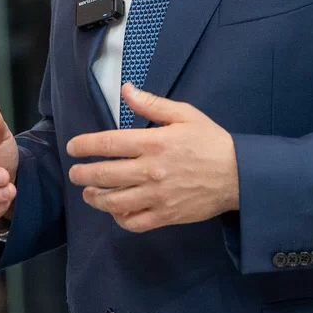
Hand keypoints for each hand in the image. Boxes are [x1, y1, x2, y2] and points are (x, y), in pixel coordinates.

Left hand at [65, 84, 239, 232]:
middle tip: (75, 173)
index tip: (72, 148)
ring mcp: (158, 196)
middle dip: (82, 175)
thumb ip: (152, 103)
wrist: (240, 175)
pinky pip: (134, 222)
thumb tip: (125, 89)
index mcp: (153, 143)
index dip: (83, 146)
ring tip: (89, 193)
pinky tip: (115, 211)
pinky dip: (119, 219)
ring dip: (95, 198)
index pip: (107, 144)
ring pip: (114, 203)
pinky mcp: (167, 215)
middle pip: (104, 175)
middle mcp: (151, 171)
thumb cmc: (210, 141)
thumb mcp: (184, 114)